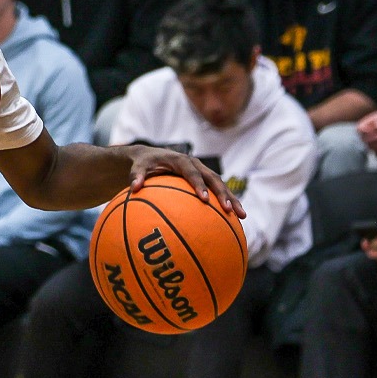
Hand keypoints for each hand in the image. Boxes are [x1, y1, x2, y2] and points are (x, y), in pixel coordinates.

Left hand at [127, 145, 243, 216]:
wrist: (150, 156)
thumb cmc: (143, 164)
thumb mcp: (137, 167)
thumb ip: (136, 176)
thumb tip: (134, 188)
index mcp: (181, 160)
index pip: (191, 172)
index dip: (198, 184)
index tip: (203, 199)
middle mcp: (195, 165)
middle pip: (213, 179)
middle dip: (222, 194)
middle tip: (229, 210)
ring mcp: (202, 172)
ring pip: (221, 185)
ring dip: (231, 199)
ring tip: (242, 216)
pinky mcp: (204, 180)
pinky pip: (217, 192)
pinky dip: (226, 203)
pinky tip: (234, 221)